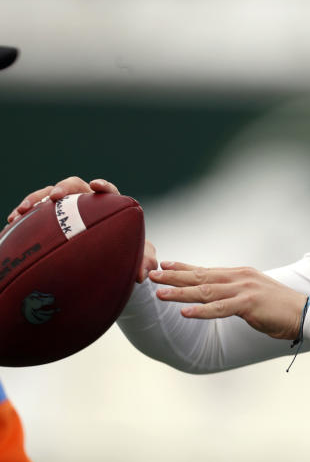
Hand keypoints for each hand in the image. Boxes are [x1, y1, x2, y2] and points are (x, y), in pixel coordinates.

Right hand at [5, 176, 156, 282]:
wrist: (105, 258)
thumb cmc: (125, 252)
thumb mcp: (137, 257)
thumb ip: (144, 262)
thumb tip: (143, 274)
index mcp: (110, 205)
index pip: (109, 191)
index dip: (103, 186)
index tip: (97, 186)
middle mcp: (87, 202)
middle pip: (75, 186)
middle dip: (63, 188)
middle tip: (56, 197)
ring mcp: (66, 208)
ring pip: (49, 195)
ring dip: (35, 199)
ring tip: (22, 211)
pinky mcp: (49, 218)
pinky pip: (35, 212)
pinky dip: (23, 215)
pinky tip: (10, 223)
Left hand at [149, 261, 308, 340]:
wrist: (305, 312)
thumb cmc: (279, 307)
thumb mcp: (254, 294)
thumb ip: (235, 292)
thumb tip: (218, 296)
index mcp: (239, 274)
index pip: (205, 270)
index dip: (183, 268)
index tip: (163, 265)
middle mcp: (239, 278)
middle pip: (200, 277)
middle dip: (174, 277)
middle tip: (150, 275)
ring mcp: (244, 289)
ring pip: (205, 291)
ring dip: (180, 293)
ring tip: (160, 293)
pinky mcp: (249, 304)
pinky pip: (221, 308)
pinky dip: (202, 311)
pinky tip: (185, 312)